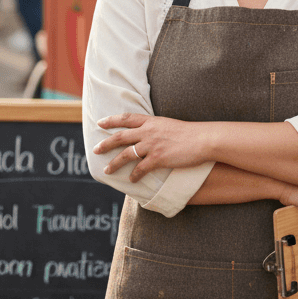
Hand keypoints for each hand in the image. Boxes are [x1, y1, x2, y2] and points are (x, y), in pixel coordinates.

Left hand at [94, 113, 209, 181]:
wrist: (203, 139)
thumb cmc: (189, 133)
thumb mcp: (169, 125)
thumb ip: (156, 128)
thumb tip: (146, 135)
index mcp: (151, 121)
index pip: (126, 118)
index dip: (111, 120)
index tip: (100, 123)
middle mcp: (149, 131)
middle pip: (121, 136)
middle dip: (105, 143)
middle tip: (95, 150)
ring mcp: (152, 145)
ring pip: (126, 154)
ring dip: (114, 163)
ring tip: (106, 170)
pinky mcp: (158, 158)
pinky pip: (141, 169)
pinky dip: (134, 175)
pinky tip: (131, 180)